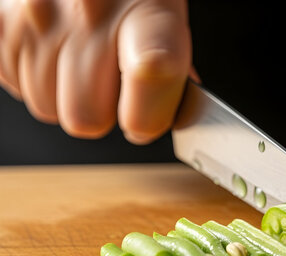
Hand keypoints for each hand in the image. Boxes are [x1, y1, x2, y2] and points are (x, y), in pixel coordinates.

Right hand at [0, 0, 191, 143]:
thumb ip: (172, 70)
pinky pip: (18, 89)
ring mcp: (36, 17)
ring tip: (82, 58)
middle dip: (102, 112)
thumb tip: (168, 115)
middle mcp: (87, 11)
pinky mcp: (1, 23)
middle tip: (113, 81)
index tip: (148, 119)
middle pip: (86, 118)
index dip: (149, 115)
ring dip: (67, 96)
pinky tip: (56, 50)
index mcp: (146, 9)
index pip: (152, 73)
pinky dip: (38, 79)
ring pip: (48, 109)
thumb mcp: (167, 17)